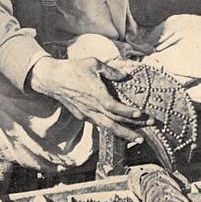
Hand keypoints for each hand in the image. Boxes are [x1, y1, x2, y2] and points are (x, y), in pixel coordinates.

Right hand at [29, 56, 152, 142]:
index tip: (141, 114)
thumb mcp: (94, 63)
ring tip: (138, 138)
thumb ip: (111, 71)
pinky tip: (121, 130)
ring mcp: (87, 114)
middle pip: (114, 123)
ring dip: (124, 133)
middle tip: (147, 131)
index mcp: (96, 94)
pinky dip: (112, 129)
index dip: (128, 112)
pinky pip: (100, 124)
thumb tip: (125, 76)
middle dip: (132, 128)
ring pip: (107, 127)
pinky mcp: (82, 116)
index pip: (114, 108)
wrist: (53, 79)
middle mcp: (92, 107)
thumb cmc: (73, 69)